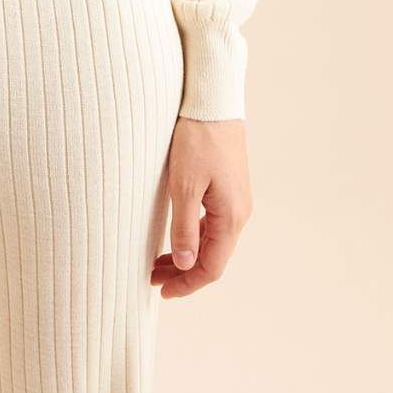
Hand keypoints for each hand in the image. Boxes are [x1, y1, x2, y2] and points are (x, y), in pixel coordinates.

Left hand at [150, 115, 253, 299]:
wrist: (213, 100)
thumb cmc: (197, 139)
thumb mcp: (184, 186)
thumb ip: (185, 228)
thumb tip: (186, 265)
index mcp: (231, 216)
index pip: (212, 266)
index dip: (188, 284)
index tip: (162, 292)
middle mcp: (239, 212)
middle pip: (213, 256)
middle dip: (184, 272)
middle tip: (153, 278)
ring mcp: (236, 199)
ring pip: (213, 240)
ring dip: (188, 254)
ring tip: (159, 261)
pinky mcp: (229, 186)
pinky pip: (213, 222)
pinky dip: (194, 235)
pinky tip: (176, 235)